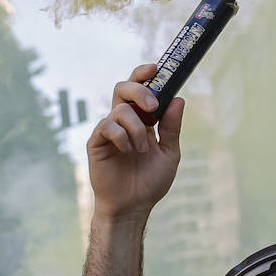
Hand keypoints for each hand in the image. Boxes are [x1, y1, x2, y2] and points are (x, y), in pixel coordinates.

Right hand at [86, 65, 183, 220]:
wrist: (132, 207)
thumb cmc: (150, 182)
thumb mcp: (169, 153)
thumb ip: (171, 127)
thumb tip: (178, 100)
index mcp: (142, 121)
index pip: (140, 89)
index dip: (144, 75)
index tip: (156, 68)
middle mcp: (123, 121)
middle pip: (123, 88)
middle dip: (139, 90)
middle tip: (152, 106)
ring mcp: (109, 131)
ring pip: (119, 110)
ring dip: (136, 128)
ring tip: (141, 150)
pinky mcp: (96, 142)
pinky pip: (106, 126)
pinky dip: (121, 135)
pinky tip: (127, 150)